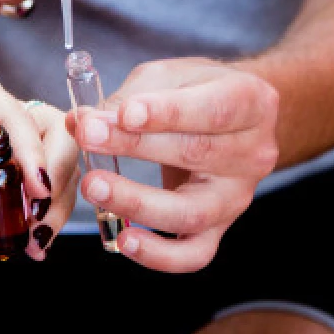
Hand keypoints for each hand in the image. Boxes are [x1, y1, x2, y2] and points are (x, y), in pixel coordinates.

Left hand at [0, 75, 78, 269]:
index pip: (16, 114)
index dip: (32, 148)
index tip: (37, 188)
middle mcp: (5, 116)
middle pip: (57, 132)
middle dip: (56, 175)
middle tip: (40, 214)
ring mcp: (23, 147)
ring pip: (65, 164)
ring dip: (58, 203)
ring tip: (35, 238)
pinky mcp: (30, 179)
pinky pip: (59, 193)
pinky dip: (53, 219)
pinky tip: (35, 246)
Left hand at [67, 58, 278, 272]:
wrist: (234, 121)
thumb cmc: (199, 93)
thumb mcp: (171, 77)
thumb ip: (129, 98)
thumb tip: (81, 122)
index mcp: (250, 103)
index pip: (212, 110)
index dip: (167, 112)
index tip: (124, 113)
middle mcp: (252, 153)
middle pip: (196, 155)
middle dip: (135, 147)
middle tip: (88, 137)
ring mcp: (238, 196)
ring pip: (192, 211)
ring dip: (137, 202)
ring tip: (94, 187)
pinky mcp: (220, 228)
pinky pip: (194, 254)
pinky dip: (159, 255)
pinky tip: (124, 240)